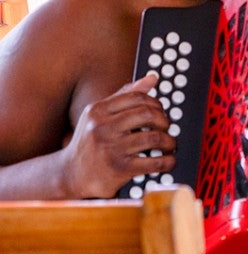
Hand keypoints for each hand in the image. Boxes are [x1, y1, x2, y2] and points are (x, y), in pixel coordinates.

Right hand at [61, 73, 176, 197]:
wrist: (70, 175)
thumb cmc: (90, 141)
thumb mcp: (101, 114)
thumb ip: (125, 95)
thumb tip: (152, 78)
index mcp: (98, 111)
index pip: (137, 97)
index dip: (155, 103)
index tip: (160, 112)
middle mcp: (102, 128)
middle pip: (147, 114)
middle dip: (164, 120)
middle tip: (167, 128)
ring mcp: (110, 149)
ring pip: (153, 137)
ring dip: (169, 141)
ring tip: (170, 145)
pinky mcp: (119, 169)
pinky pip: (153, 162)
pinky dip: (167, 161)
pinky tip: (169, 161)